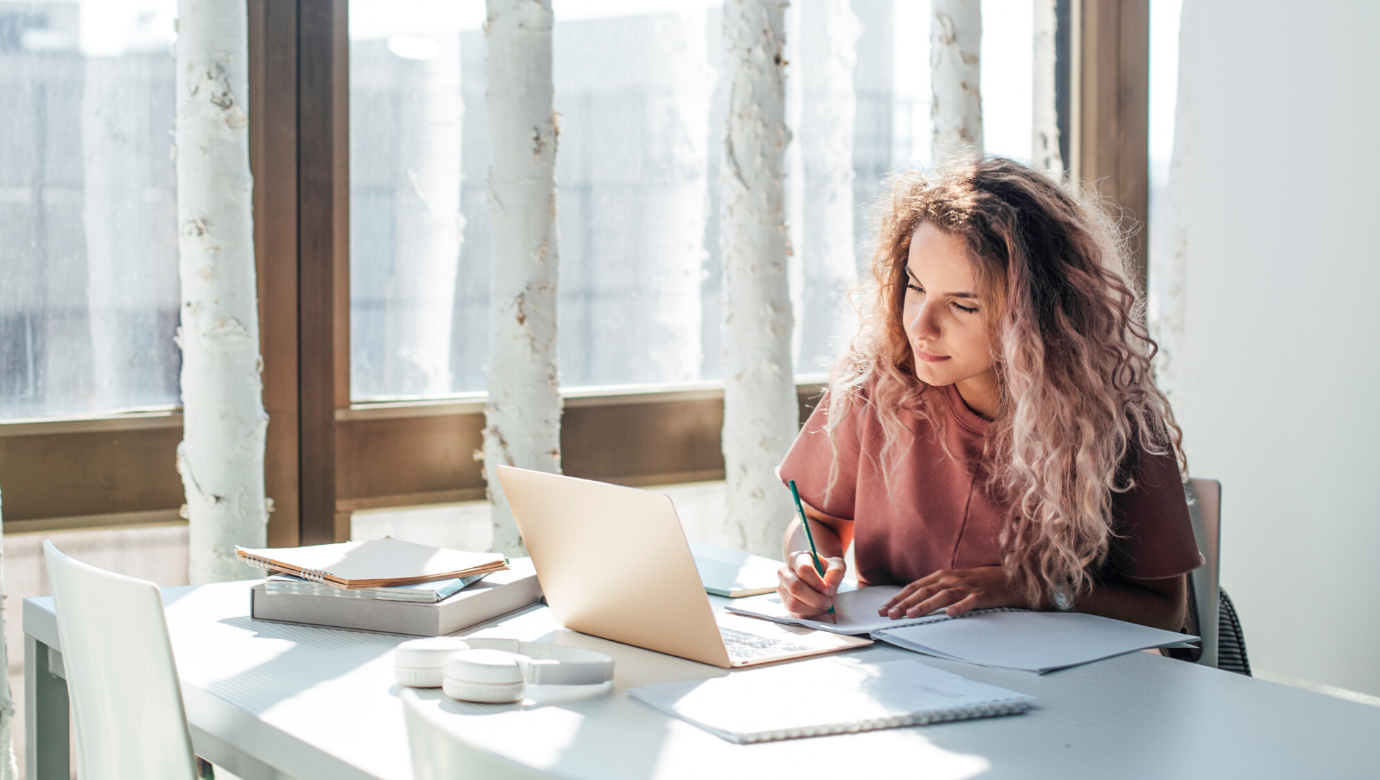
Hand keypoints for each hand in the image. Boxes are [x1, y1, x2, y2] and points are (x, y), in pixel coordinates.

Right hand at [777, 552, 845, 619]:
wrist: (819, 578)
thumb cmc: (826, 570)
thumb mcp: (836, 565)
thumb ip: (835, 572)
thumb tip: (829, 589)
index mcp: (796, 558)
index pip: (804, 569)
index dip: (817, 582)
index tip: (828, 590)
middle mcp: (784, 572)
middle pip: (795, 587)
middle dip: (815, 599)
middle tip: (828, 603)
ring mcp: (782, 588)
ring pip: (793, 602)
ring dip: (812, 608)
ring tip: (824, 605)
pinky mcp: (784, 602)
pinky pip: (795, 612)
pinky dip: (809, 614)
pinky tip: (817, 608)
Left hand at [879, 566, 1032, 618]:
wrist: (1009, 579)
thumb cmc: (977, 583)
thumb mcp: (952, 583)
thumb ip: (934, 591)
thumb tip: (910, 603)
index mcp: (941, 577)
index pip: (914, 587)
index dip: (897, 598)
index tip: (882, 609)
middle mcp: (950, 579)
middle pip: (923, 591)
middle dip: (904, 603)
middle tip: (889, 615)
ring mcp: (966, 587)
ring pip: (942, 595)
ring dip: (926, 605)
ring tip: (911, 615)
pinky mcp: (982, 594)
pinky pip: (970, 601)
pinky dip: (960, 607)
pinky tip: (951, 614)